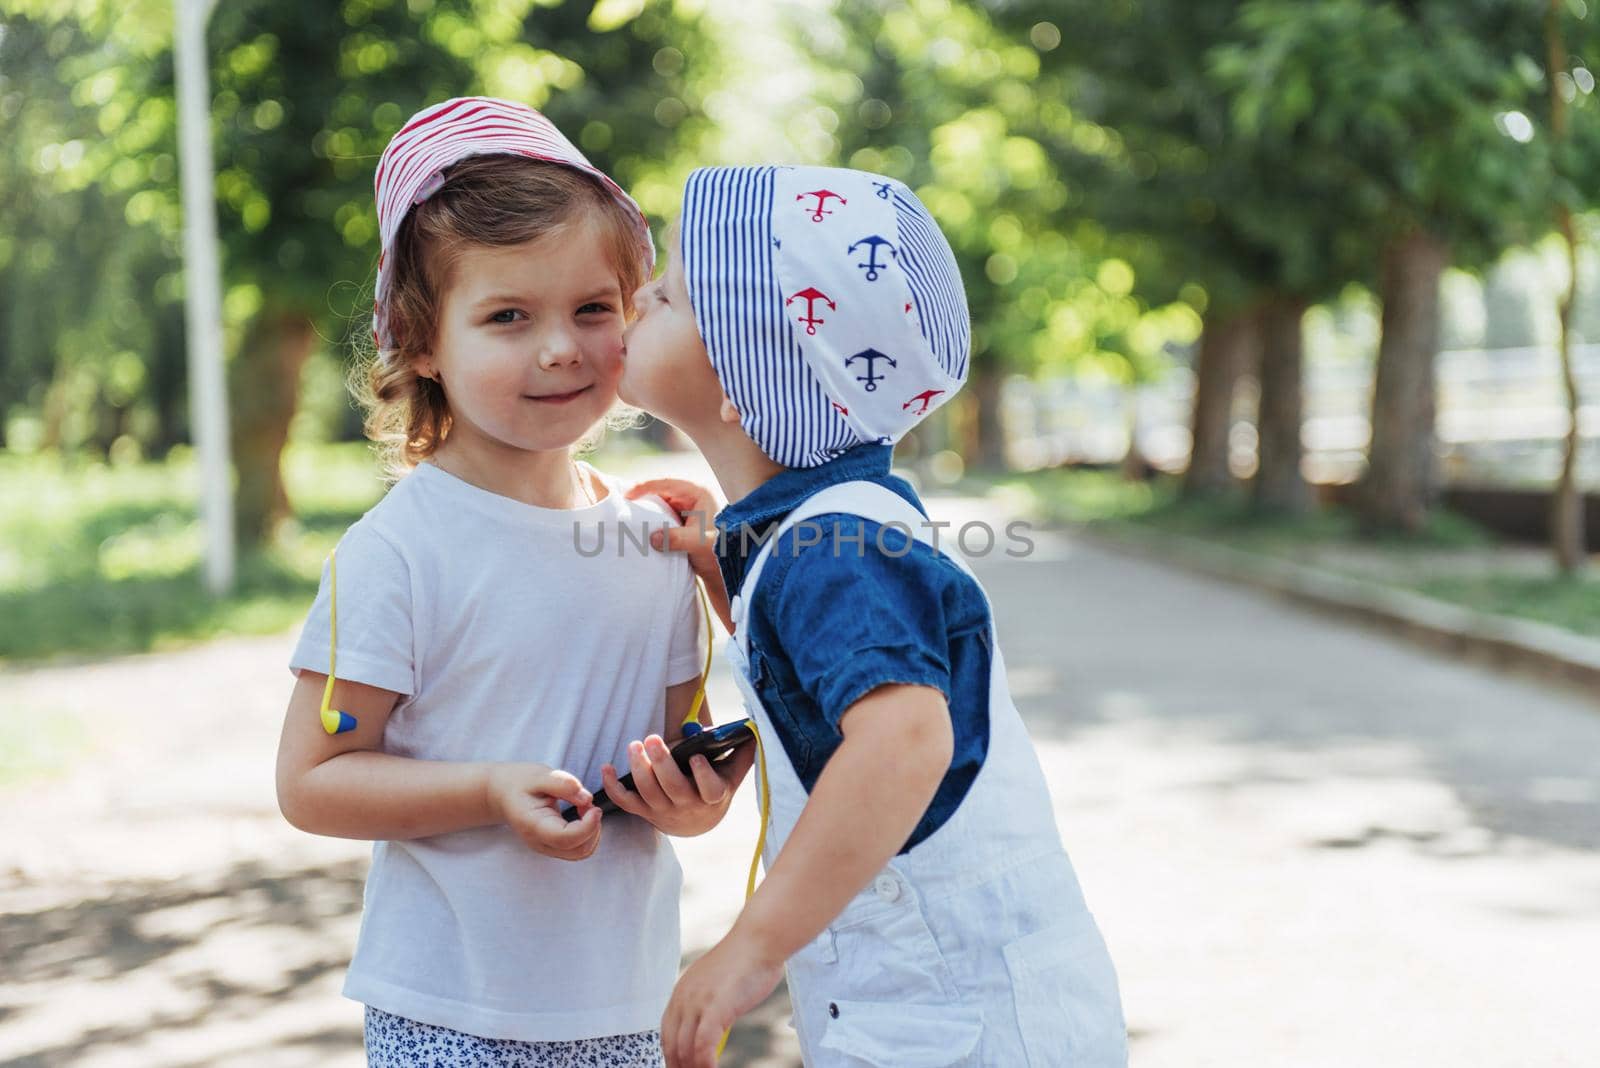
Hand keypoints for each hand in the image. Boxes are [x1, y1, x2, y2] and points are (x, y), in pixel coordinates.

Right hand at [485, 763, 601, 860]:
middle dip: (593, 828)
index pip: (567, 839)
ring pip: (582, 852)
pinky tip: (582, 813)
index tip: (594, 807)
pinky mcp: (553, 845)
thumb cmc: (519, 782)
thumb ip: (563, 784)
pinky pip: (578, 847)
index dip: (588, 826)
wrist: (501, 793)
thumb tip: (586, 798)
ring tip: (585, 807)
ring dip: (592, 831)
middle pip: (579, 850)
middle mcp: (540, 842)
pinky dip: (588, 832)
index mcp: (534, 826)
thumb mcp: (539, 775)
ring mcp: (546, 847)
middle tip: (589, 804)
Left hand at [601, 734, 754, 836]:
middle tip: (652, 739)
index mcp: (712, 796)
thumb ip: (743, 753)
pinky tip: (606, 767)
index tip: (697, 757)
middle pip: (673, 789)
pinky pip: (626, 802)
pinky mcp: (645, 812)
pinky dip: (613, 787)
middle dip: (661, 764)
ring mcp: (664, 811)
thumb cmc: (716, 787)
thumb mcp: (733, 773)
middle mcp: (687, 806)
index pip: (709, 790)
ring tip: (634, 745)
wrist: (699, 822)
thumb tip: (755, 729)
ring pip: (649, 793)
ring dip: (638, 769)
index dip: (703, 776)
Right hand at [625, 478, 720, 572]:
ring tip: (626, 513)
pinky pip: (660, 516)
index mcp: (698, 494)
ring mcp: (685, 509)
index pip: (668, 484)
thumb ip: (676, 539)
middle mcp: (692, 498)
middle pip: (661, 492)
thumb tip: (652, 537)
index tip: (628, 494)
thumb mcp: (697, 543)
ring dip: (645, 509)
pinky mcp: (680, 522)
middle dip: (642, 496)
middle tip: (621, 502)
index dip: (646, 487)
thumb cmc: (717, 552)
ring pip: (659, 504)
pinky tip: (637, 526)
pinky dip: (649, 520)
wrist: (723, 570)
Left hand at [662, 928, 785, 1067]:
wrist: (759, 940)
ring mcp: (698, 1002)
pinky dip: (705, 1063)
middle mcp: (684, 997)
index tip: (679, 1067)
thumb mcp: (717, 984)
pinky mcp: (715, 1007)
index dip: (671, 1055)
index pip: (667, 1033)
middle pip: (672, 1044)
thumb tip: (713, 1027)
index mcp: (682, 991)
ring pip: (685, 1049)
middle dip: (680, 1066)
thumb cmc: (747, 961)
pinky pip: (703, 1045)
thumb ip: (709, 1004)